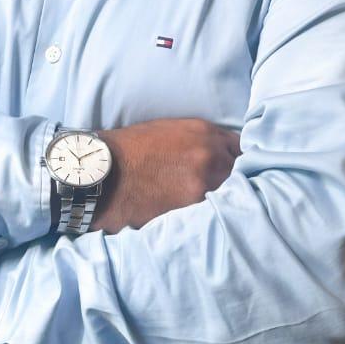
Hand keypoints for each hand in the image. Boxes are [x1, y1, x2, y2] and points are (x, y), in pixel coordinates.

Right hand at [86, 117, 240, 235]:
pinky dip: (209, 212)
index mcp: (204, 132)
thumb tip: (219, 153)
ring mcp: (204, 184)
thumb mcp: (168, 130)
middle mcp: (210, 156)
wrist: (104, 172)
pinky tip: (199, 213)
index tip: (234, 167)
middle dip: (232, 179)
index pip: (240, 147)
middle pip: (239, 172)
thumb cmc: (130, 149)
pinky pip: (213, 211)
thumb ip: (199, 140)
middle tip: (223, 187)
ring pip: (229, 194)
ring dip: (223, 198)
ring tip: (211, 203)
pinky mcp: (193, 208)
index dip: (236, 159)